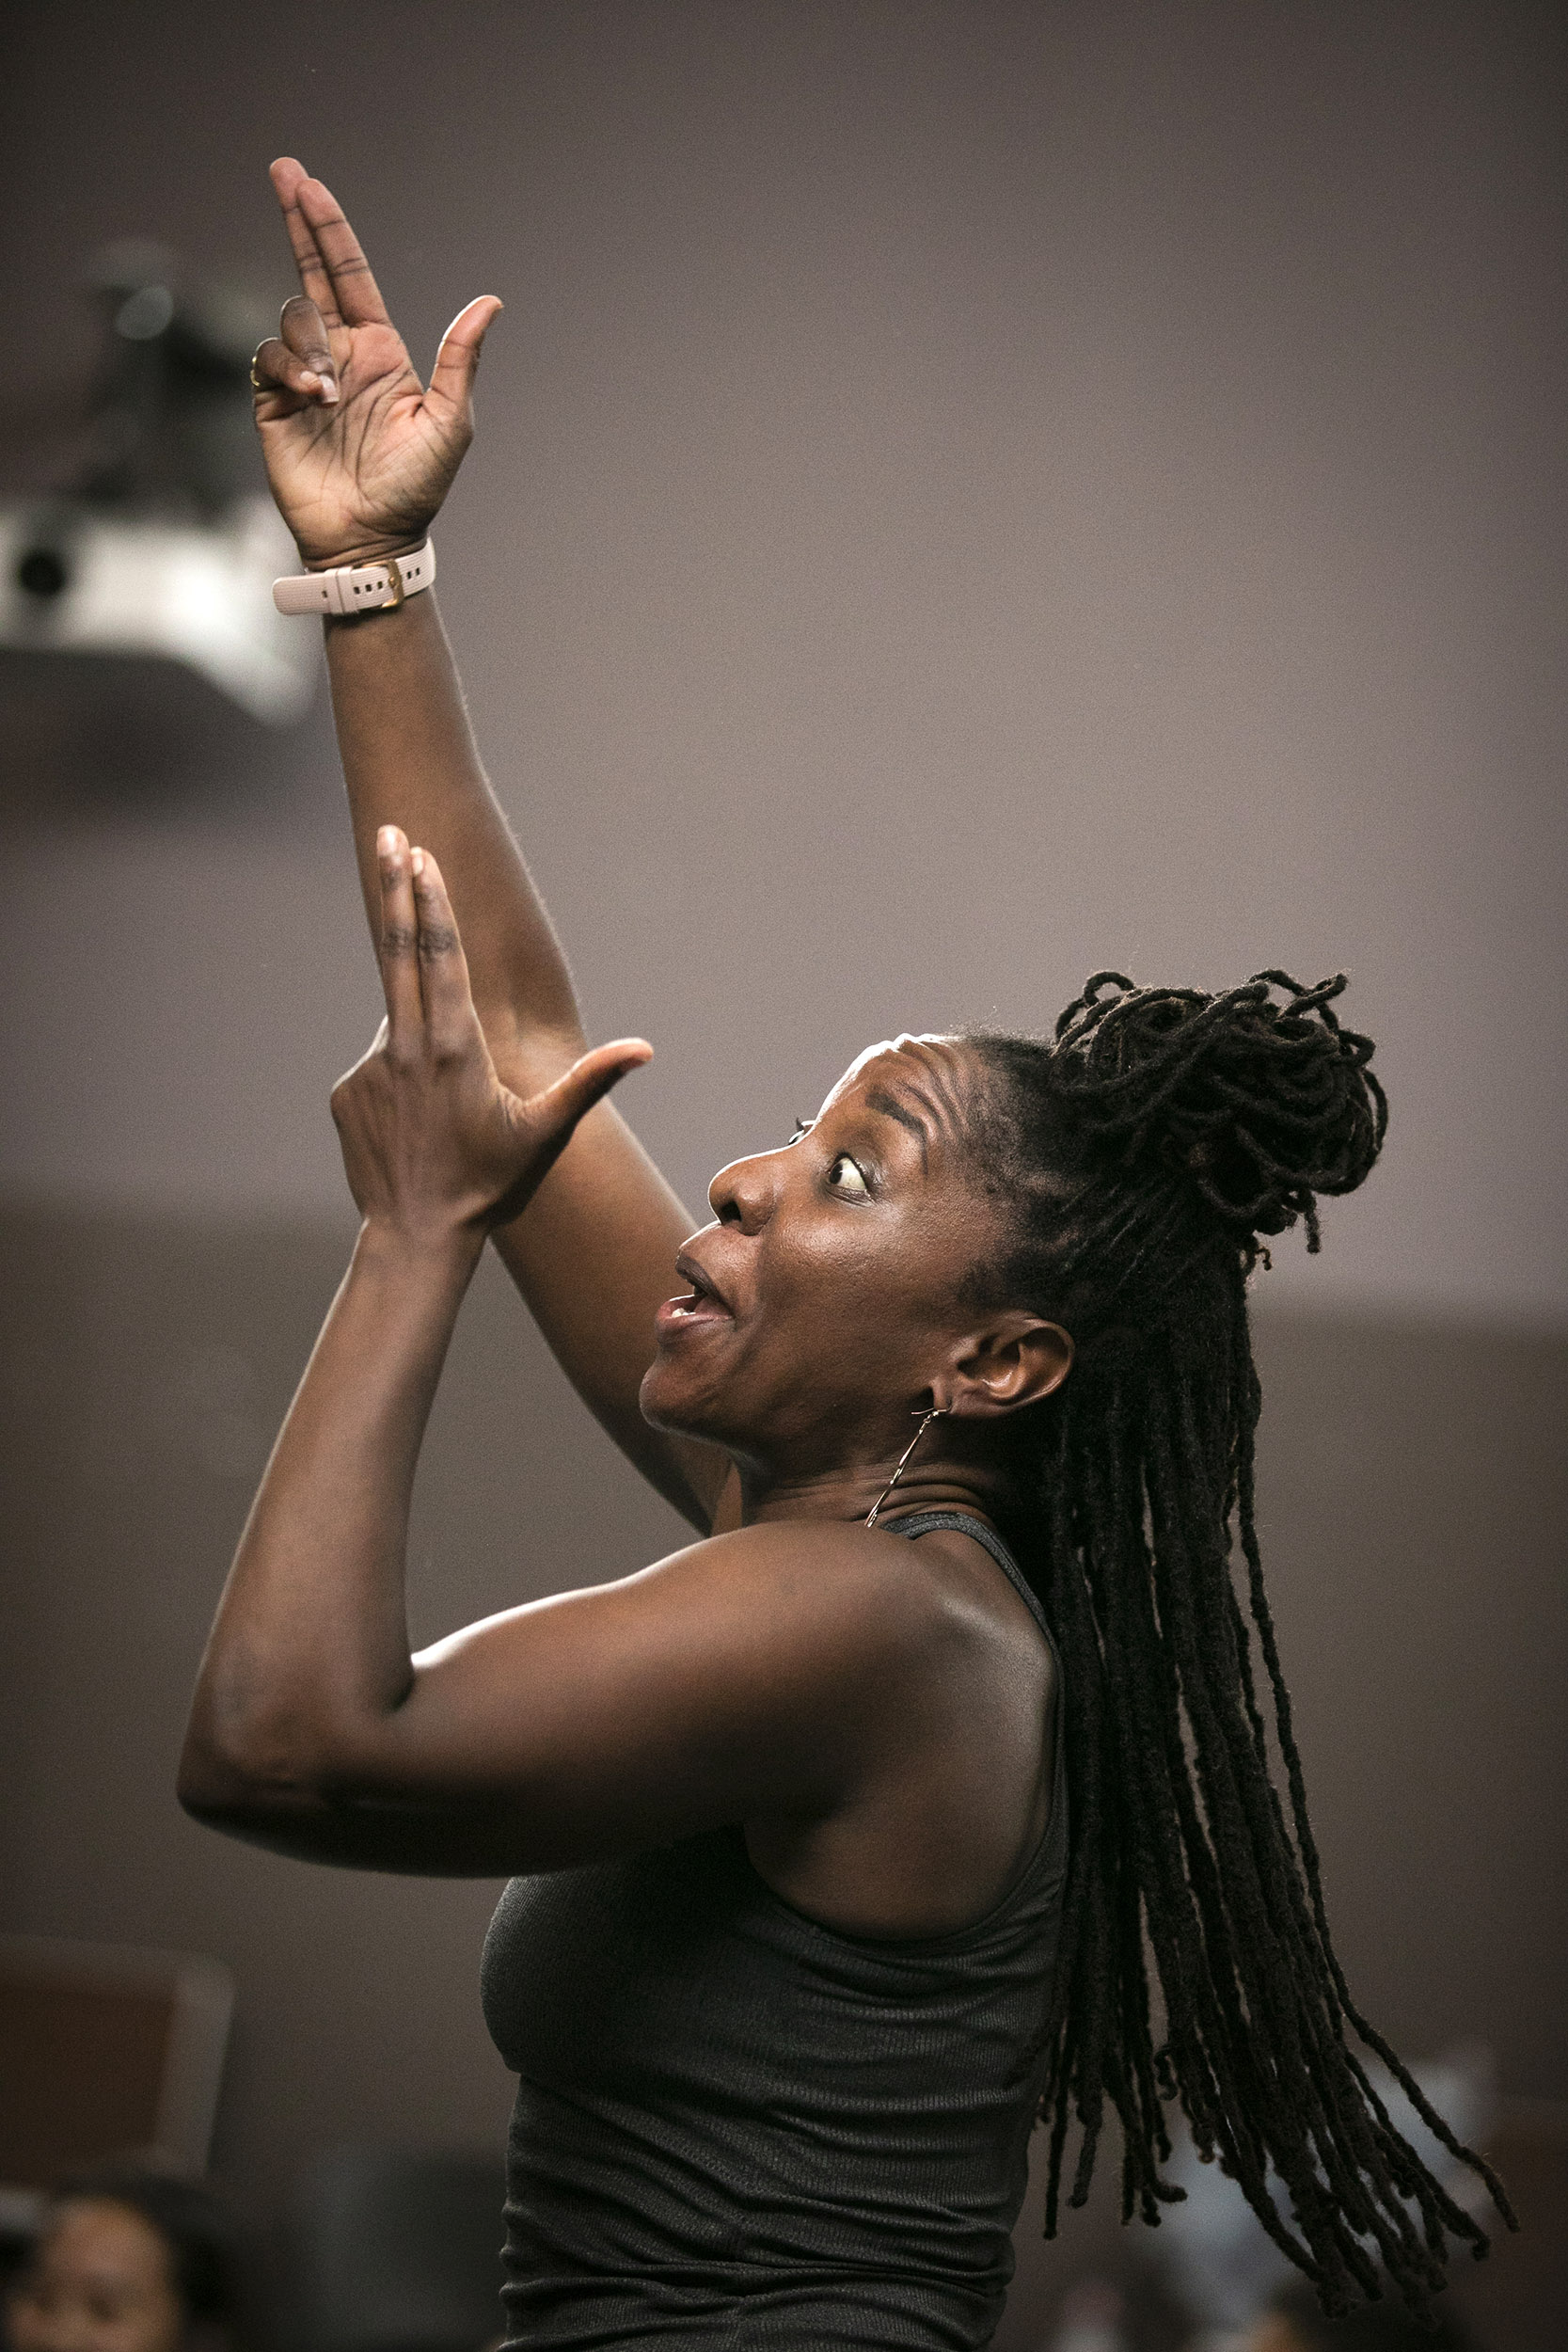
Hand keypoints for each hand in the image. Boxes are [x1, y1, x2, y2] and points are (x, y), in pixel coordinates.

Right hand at [249, 159, 502, 569]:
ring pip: (291, 321)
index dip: (328, 229)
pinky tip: (311, 397)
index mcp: (381, 352)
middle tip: (283, 170)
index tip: (307, 184)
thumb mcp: (451, 423)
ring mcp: (303, 378)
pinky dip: (288, 368)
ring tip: (329, 396)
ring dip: (310, 344)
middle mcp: (340, 356)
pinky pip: (268, 360)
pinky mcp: (273, 404)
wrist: (369, 540)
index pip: (349, 276)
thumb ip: (460, 360)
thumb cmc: (416, 488)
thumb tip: (490, 301)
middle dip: (299, 221)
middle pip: (312, 273)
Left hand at [331, 829, 650, 1241]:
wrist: (415, 1234)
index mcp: (454, 1047)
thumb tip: (644, 1049)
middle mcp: (404, 1047)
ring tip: (442, 1099)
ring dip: (417, 1027)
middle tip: (388, 834)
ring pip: (396, 1019)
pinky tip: (415, 1122)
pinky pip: (378, 1063)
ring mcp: (369, 1067)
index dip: (431, 900)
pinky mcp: (345, 1089)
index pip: (441, 956)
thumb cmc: (489, 1183)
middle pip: (399, 950)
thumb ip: (590, 1080)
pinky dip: (399, 1074)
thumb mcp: (545, 1132)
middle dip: (398, 888)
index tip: (421, 854)